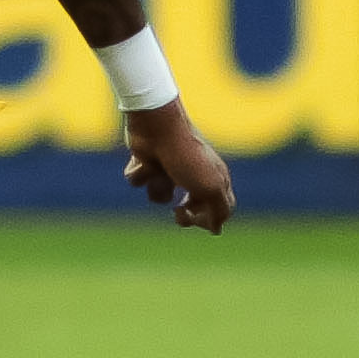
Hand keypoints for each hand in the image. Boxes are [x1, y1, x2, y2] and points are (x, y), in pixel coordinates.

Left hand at [123, 99, 234, 232]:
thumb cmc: (186, 157)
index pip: (219, 209)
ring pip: (159, 195)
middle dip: (183, 213)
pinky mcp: (147, 162)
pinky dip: (140, 173)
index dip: (209, 219)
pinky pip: (139, 181)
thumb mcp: (210, 187)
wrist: (156, 128)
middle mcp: (193, 174)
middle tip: (178, 210)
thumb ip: (219, 209)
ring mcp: (169, 168)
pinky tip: (144, 160)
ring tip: (159, 172)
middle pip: (190, 207)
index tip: (198, 220)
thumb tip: (216, 230)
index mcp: (214, 178)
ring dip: (157, 186)